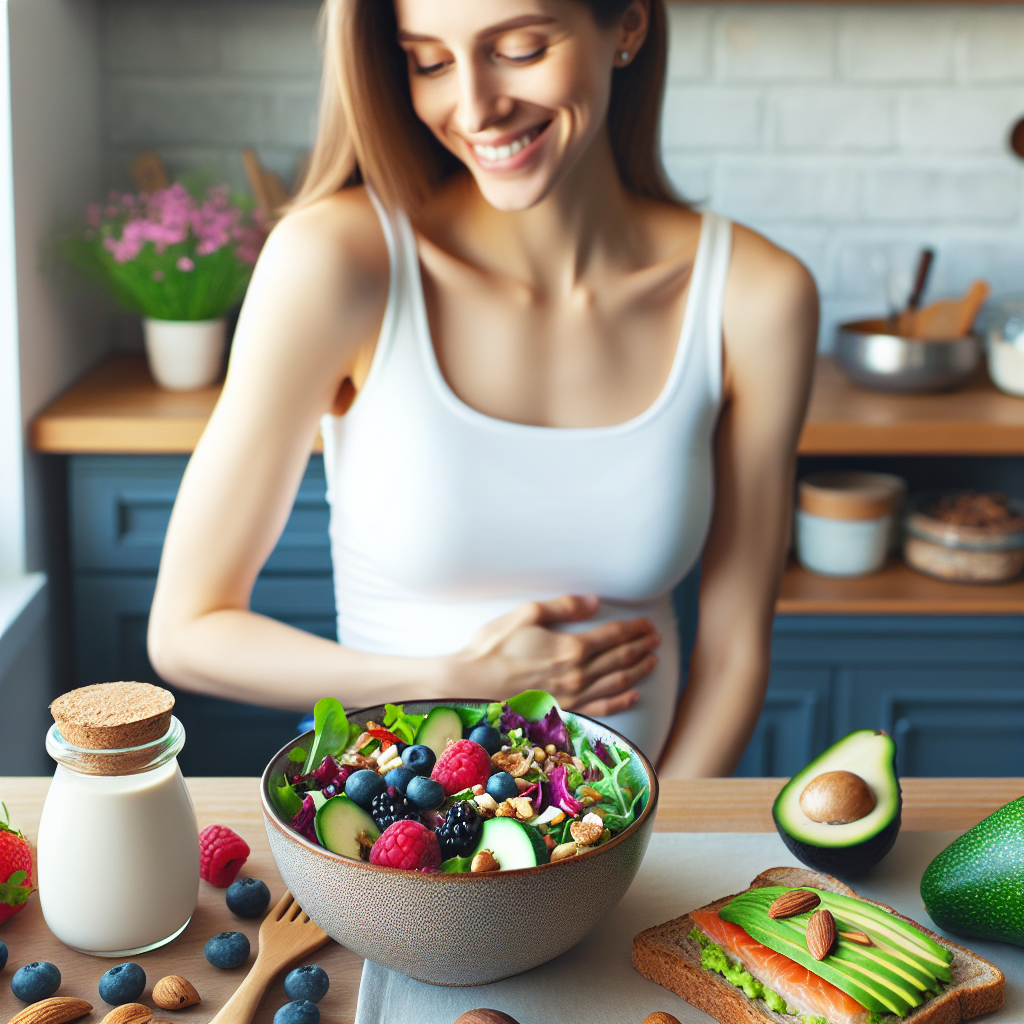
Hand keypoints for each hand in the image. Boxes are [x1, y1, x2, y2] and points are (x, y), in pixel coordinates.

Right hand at [450, 595, 659, 716]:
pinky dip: (622, 701)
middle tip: (655, 639)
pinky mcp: (564, 712)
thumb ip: (564, 606)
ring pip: (617, 683)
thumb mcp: (527, 614)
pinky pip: (602, 708)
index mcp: (572, 647)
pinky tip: (633, 694)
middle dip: (642, 647)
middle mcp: (578, 674)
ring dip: (639, 670)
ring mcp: (573, 696)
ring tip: (652, 660)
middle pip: (621, 658)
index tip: (647, 624)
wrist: (471, 685)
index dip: (635, 629)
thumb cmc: (495, 647)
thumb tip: (594, 602)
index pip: (615, 636)